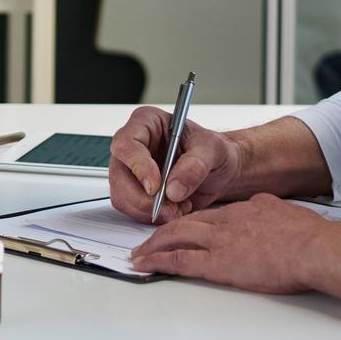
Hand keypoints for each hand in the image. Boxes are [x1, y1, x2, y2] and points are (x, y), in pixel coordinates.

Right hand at [108, 106, 246, 222]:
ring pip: (122, 196)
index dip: (138, 166)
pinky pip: (132, 209)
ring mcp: (132, 170)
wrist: (221, 172)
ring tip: (178, 206)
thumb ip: (196, 164)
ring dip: (150, 210)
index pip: (126, 143)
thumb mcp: (214, 150)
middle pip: (119, 175)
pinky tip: (174, 209)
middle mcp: (134, 146)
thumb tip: (174, 186)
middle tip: (171, 206)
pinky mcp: (136, 192)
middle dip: (144, 198)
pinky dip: (152, 216)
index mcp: (147, 123)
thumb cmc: (215, 152)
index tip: (156, 186)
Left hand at [130, 193, 340, 303]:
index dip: (190, 221)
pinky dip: (158, 261)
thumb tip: (267, 216)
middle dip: (163, 230)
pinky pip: (180, 260)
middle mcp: (226, 220)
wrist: (313, 248)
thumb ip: (268, 212)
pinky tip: (145, 264)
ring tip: (140, 253)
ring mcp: (220, 240)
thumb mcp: (284, 212)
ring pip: (176, 236)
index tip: (180, 227)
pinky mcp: (218, 263)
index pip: (209, 214)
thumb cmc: (309, 236)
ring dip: (154, 244)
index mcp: (244, 209)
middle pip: (185, 222)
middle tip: (150, 239)